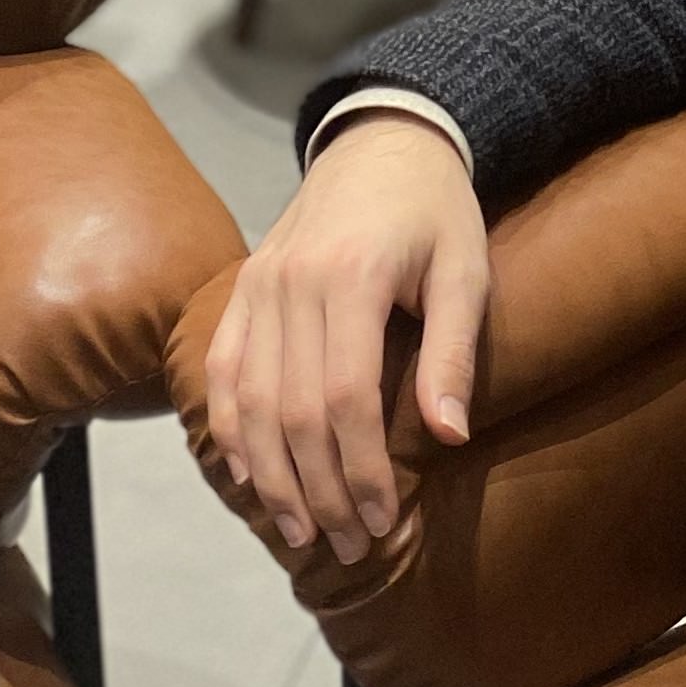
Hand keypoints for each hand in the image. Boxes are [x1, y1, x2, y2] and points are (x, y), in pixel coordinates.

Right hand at [204, 114, 489, 563]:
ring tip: (300, 531)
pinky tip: (248, 475)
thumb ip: (453, 353)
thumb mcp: (465, 272)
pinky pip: (221, 367)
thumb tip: (449, 437)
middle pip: (291, 411)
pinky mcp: (242, 286)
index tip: (382, 522)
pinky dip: (227, 426)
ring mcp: (258, 284)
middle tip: (349, 545)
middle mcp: (292, 284)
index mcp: (351, 277)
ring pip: (247, 399)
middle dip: (319, 490)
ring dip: (271, 475)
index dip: (360, 470)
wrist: (383, 140)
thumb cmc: (436, 212)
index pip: (345, 398)